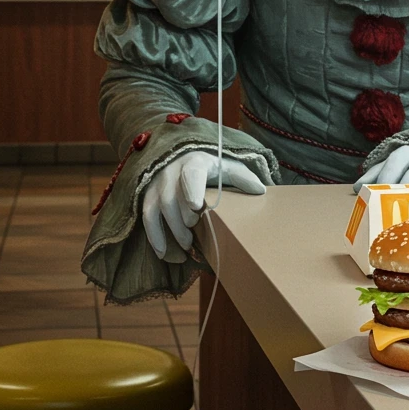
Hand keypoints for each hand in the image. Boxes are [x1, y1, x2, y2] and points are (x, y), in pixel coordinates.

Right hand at [143, 151, 265, 260]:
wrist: (181, 156)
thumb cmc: (210, 166)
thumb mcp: (228, 167)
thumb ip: (243, 178)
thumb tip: (261, 191)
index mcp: (195, 161)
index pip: (191, 174)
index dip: (192, 189)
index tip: (196, 206)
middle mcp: (171, 171)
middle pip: (173, 198)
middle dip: (183, 220)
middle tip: (195, 233)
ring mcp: (157, 184)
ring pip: (159, 209)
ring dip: (172, 231)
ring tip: (187, 245)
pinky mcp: (148, 196)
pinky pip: (147, 218)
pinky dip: (154, 237)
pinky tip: (164, 253)